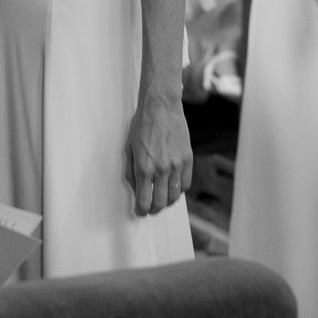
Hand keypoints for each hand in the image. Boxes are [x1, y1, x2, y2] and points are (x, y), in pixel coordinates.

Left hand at [124, 91, 192, 215]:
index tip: (140, 212)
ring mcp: (177, 165)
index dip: (141, 210)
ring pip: (175, 196)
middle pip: (161, 203)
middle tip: (150, 208)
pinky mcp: (188, 159)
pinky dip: (180, 190)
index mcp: (144, 168)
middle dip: (154, 209)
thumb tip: (136, 188)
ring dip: (168, 202)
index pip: (144, 200)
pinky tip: (174, 187)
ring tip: (162, 199)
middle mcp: (161, 170)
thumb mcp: (129, 148)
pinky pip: (186, 183)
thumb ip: (131, 171)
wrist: (160, 106)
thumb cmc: (141, 125)